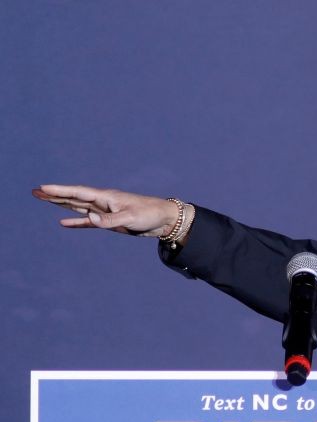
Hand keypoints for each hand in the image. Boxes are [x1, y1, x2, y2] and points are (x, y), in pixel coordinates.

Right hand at [32, 184, 180, 237]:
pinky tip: (64, 223)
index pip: (79, 192)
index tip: (43, 188)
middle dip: (55, 195)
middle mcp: (103, 202)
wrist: (164, 219)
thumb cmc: (149, 214)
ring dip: (62, 204)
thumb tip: (90, 219)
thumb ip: (109, 220)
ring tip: (45, 200)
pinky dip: (77, 222)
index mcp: (107, 197)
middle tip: (35, 192)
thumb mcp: (130, 218)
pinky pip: (89, 222)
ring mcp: (105, 211)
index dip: (60, 191)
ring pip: (78, 207)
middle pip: (74, 197)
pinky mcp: (110, 221)